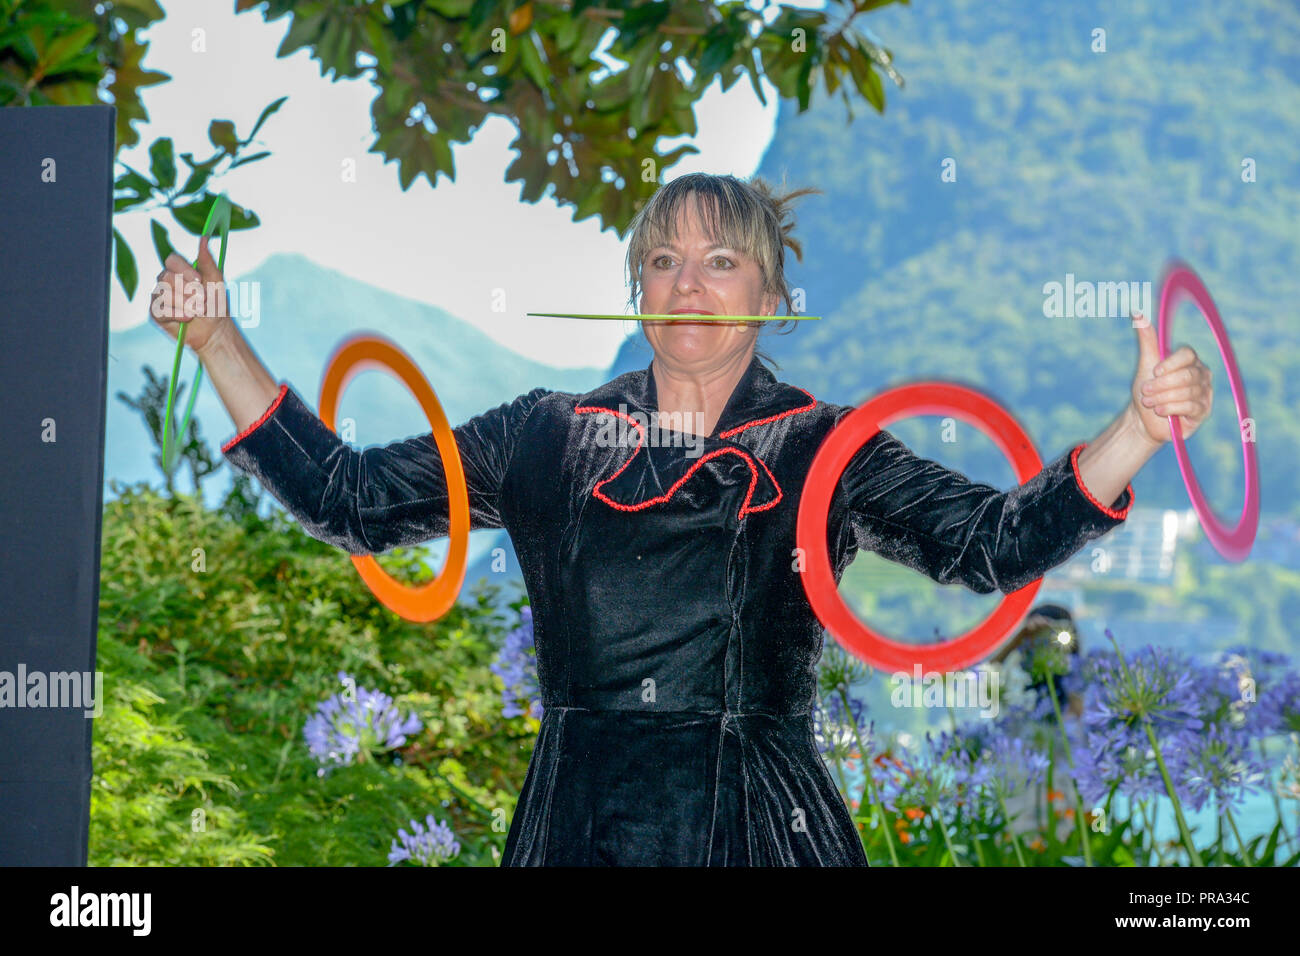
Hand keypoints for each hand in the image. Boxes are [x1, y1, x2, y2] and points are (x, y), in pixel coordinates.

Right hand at [148, 235, 229, 353]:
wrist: (215, 329)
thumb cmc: (215, 303)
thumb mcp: (216, 280)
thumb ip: (208, 260)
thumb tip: (204, 238)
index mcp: (179, 269)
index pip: (172, 260)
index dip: (184, 270)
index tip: (200, 281)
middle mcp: (165, 281)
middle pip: (166, 277)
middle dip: (188, 290)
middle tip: (203, 300)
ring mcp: (159, 296)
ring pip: (164, 294)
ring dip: (186, 304)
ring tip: (198, 311)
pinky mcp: (155, 313)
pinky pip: (160, 310)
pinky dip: (178, 314)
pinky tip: (188, 318)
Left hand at [1130, 313, 1213, 443]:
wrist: (1144, 418)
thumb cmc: (1146, 388)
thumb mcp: (1145, 363)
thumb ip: (1147, 339)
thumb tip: (1137, 313)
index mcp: (1189, 360)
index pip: (1187, 354)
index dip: (1170, 363)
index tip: (1154, 372)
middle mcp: (1201, 373)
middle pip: (1186, 375)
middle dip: (1161, 385)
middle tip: (1145, 390)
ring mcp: (1205, 392)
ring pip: (1187, 392)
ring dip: (1162, 398)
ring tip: (1149, 402)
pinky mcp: (1203, 410)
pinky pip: (1190, 407)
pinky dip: (1171, 408)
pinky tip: (1160, 411)